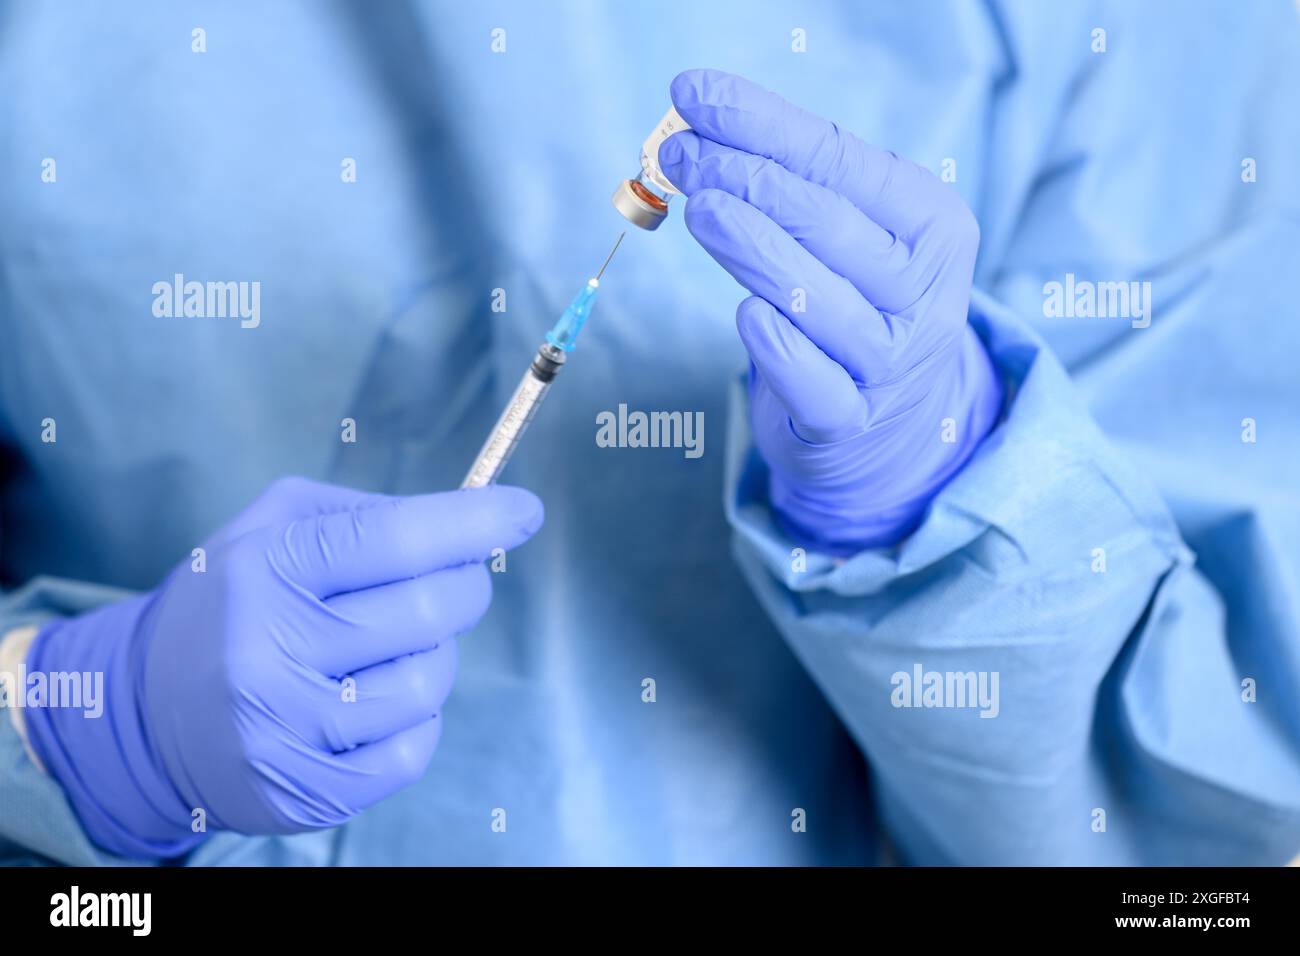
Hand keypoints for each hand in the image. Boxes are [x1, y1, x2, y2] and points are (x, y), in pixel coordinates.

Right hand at [24, 477, 542, 857]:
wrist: (144, 713)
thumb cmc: (230, 603)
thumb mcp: (269, 527)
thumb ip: (362, 511)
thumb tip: (466, 519)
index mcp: (264, 570)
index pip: (394, 538)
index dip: (473, 522)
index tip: (522, 510)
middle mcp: (270, 650)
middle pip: (430, 610)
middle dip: (464, 585)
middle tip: (455, 579)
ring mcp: (287, 730)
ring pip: (431, 683)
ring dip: (437, 655)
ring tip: (398, 646)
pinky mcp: (306, 791)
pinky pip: (415, 749)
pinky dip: (418, 717)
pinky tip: (381, 698)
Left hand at [659, 69, 1002, 552]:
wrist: (895, 426)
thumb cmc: (859, 305)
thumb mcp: (853, 237)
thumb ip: (797, 184)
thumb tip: (701, 125)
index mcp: (934, 227)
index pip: (839, 160)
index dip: (761, 123)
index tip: (691, 94)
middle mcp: (924, 294)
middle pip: (826, 222)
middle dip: (744, 176)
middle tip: (679, 152)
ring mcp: (890, 362)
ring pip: (814, 295)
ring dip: (750, 246)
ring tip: (698, 208)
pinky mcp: (849, 422)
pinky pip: (808, 377)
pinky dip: (776, 341)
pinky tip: (745, 311)